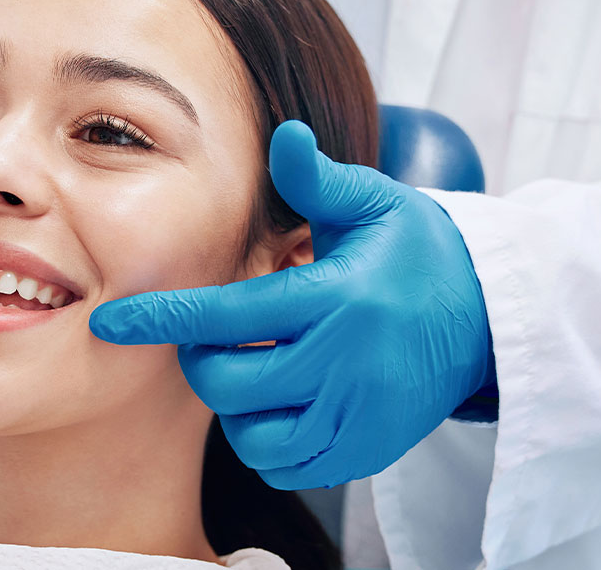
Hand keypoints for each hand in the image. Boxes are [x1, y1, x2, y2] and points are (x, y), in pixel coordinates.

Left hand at [91, 120, 494, 489]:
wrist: (489, 318)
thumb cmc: (418, 252)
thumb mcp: (375, 204)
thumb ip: (318, 180)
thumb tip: (284, 134)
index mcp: (336, 299)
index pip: (227, 316)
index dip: (161, 320)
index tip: (111, 322)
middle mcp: (345, 365)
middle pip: (228, 383)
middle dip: (203, 359)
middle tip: (218, 336)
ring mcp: (357, 416)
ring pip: (252, 435)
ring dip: (235, 404)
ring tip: (255, 367)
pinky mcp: (367, 451)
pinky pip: (288, 466)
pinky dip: (267, 442)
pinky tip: (280, 403)